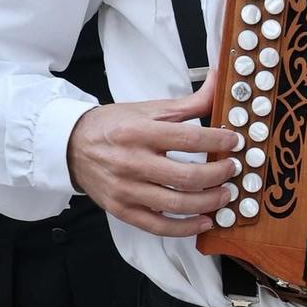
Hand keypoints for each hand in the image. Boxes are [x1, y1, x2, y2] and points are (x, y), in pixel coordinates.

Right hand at [67, 68, 243, 236]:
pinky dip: (186, 227)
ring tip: (225, 194)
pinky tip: (205, 220)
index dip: (219, 141)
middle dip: (219, 175)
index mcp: (139, 132)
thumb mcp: (149, 109)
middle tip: (233, 170)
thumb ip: (189, 102)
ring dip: (210, 202)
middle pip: (188, 176)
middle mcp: (132, 162)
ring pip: (178, 204)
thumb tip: (217, 79)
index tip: (235, 142)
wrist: (71, 146)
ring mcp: (127, 190)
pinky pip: (160, 226)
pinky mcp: (123, 210)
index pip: (189, 139)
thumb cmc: (114, 126)